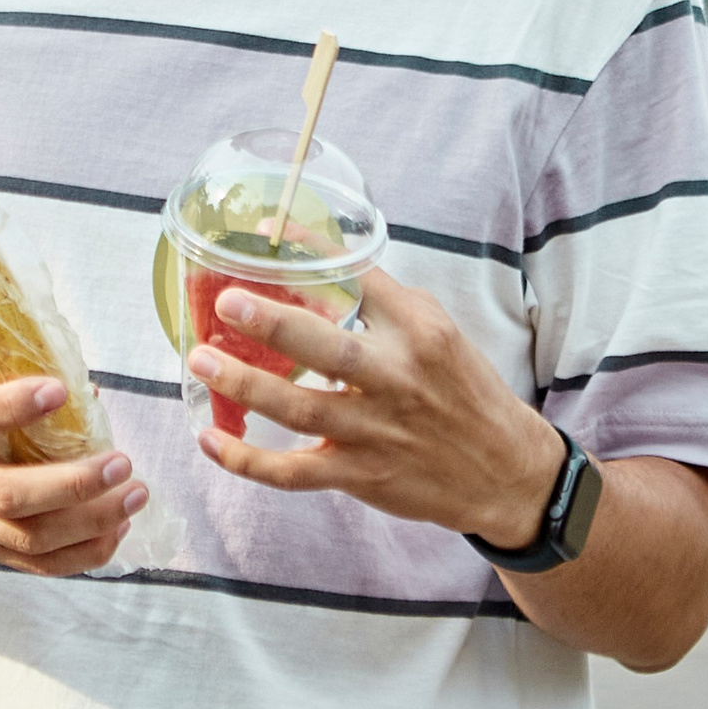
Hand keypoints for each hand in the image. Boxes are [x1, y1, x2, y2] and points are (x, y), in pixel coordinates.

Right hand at [0, 377, 148, 575]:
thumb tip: (47, 369)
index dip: (11, 406)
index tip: (56, 389)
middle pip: (7, 497)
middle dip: (72, 484)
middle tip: (120, 461)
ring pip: (25, 538)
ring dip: (88, 522)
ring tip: (131, 495)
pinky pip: (27, 563)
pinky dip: (77, 554)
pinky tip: (113, 535)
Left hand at [187, 269, 562, 544]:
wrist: (506, 473)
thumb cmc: (464, 392)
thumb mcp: (439, 332)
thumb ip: (385, 302)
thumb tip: (321, 264)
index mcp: (419, 333)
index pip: (361, 282)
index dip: (312, 255)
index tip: (267, 233)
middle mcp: (398, 380)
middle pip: (330, 350)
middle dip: (274, 325)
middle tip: (226, 301)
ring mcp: (376, 432)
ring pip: (302, 410)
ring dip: (246, 386)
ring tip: (201, 359)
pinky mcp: (361, 475)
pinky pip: (294, 472)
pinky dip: (248, 461)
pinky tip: (210, 441)